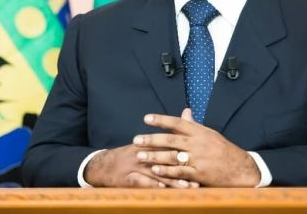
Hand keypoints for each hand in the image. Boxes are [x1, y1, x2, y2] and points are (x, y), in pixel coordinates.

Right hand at [83, 144, 199, 187]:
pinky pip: (141, 181)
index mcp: (149, 145)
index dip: (185, 154)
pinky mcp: (126, 177)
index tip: (201, 161)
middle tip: (199, 178)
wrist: (104, 166)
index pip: (169, 147)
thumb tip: (184, 117)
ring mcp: (134, 166)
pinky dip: (152, 185)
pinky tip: (163, 190)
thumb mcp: (144, 146)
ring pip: (156, 172)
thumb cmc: (129, 157)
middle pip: (165, 160)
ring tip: (186, 187)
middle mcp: (143, 153)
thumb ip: (164, 138)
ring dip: (172, 180)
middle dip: (183, 169)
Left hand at [133, 108, 260, 186]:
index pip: (177, 122)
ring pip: (173, 156)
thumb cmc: (223, 150)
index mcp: (200, 132)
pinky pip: (181, 172)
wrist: (241, 168)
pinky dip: (167, 171)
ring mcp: (199, 159)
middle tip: (136, 139)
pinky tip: (155, 170)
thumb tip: (185, 111)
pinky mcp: (200, 174)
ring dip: (155, 156)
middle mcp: (198, 144)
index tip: (146, 118)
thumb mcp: (210, 134)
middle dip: (152, 139)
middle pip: (171, 139)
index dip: (161, 120)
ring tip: (140, 155)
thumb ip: (194, 125)